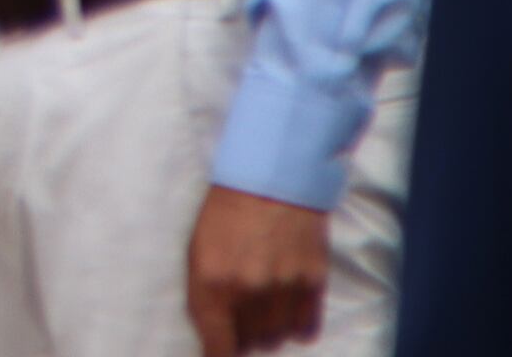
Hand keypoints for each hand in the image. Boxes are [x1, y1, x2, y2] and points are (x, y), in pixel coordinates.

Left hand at [185, 185, 329, 355]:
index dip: (219, 356)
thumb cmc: (226, 211)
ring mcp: (284, 288)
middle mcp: (249, 292)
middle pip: (250, 344)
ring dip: (269, 330)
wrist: (270, 174)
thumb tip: (215, 334)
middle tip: (241, 317)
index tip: (221, 353)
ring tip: (264, 306)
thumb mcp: (198, 250)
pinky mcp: (313, 281)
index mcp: (212, 283)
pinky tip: (288, 306)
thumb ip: (205, 296)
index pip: (218, 348)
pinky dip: (296, 324)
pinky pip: (306, 327)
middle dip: (243, 336)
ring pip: (277, 337)